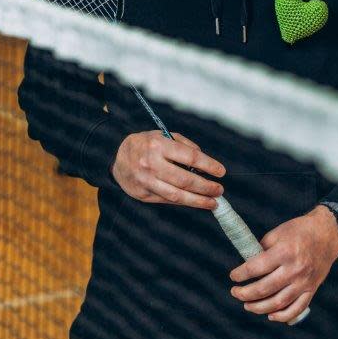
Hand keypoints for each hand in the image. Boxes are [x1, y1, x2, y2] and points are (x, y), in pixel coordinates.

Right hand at [111, 130, 225, 209]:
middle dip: (206, 187)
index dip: (208, 165)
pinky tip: (195, 201)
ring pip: (177, 195)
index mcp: (158, 146)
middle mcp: (151, 164)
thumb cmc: (145, 144)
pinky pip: (167, 200)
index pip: (190, 157)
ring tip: (212, 202)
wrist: (116, 157)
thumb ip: (184, 145)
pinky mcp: (143, 194)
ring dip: (198, 201)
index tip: (221, 172)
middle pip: (185, 180)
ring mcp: (146, 181)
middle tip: (219, 190)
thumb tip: (203, 159)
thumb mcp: (162, 135)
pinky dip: (184, 202)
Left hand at [229, 205, 337, 324]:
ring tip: (247, 305)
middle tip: (235, 293)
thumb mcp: (277, 233)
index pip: (255, 268)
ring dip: (259, 307)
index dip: (240, 274)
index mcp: (283, 252)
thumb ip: (262, 250)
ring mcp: (304, 282)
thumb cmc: (300, 230)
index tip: (233, 276)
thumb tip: (248, 265)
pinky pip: (296, 308)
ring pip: (278, 303)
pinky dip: (282, 316)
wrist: (327, 233)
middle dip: (245, 294)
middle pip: (264, 289)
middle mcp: (294, 270)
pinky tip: (270, 315)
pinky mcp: (312, 289)